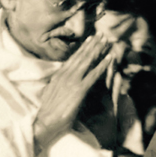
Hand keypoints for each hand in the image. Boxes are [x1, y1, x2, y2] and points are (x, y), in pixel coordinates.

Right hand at [34, 34, 112, 154]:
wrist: (44, 121)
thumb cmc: (48, 112)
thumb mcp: (50, 93)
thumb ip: (56, 84)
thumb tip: (58, 80)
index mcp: (58, 76)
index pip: (72, 59)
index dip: (82, 48)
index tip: (89, 40)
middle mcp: (65, 74)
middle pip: (81, 56)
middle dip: (92, 44)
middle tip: (101, 34)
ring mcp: (72, 81)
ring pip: (88, 61)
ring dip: (98, 49)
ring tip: (107, 41)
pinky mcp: (80, 89)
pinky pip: (94, 74)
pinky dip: (103, 65)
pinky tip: (110, 58)